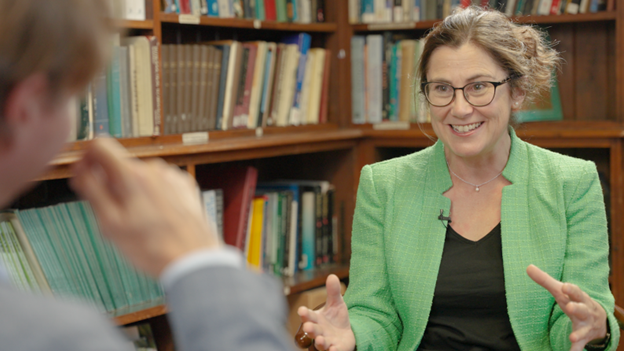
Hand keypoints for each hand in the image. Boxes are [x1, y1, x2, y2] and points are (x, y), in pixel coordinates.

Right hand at [70, 137, 219, 276]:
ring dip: (134, 192)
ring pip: (141, 176)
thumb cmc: (151, 247)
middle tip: (116, 217)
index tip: (85, 177)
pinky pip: (160, 183)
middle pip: (120, 166)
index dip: (86, 158)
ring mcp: (172, 176)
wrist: (193, 258)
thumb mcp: (110, 223)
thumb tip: (80, 169)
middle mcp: (154, 168)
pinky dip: (154, 196)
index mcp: (132, 175)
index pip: (99, 145)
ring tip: (141, 222)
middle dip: (112, 185)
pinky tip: (159, 218)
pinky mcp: (185, 185)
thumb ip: (92, 190)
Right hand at [297, 274, 355, 350]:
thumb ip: (333, 291)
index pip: (309, 316)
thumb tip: (332, 275)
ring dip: (320, 342)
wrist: (345, 333)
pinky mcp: (336, 348)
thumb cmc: (336, 317)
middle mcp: (319, 331)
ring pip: (321, 343)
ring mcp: (327, 341)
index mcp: (316, 319)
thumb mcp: (336, 303)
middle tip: (308, 327)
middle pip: (313, 330)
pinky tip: (334, 349)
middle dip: (310, 329)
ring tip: (321, 340)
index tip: (301, 310)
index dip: (305, 314)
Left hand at [527, 264, 607, 350]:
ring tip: (572, 337)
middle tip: (570, 307)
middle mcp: (584, 311)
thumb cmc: (574, 300)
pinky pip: (581, 344)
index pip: (576, 291)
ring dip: (578, 333)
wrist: (598, 318)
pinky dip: (576, 349)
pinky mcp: (584, 337)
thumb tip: (528, 267)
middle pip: (582, 309)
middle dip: (577, 308)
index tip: (565, 286)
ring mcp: (585, 325)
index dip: (571, 289)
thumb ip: (545, 280)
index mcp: (578, 297)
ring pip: (583, 329)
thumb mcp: (562, 291)